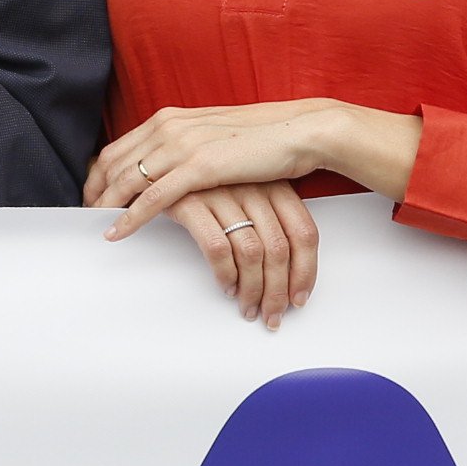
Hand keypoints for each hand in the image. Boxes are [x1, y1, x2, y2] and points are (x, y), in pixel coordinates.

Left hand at [88, 100, 420, 232]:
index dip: (98, 173)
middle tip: (82, 215)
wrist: (298, 130)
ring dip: (106, 206)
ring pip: (127, 180)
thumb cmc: (261, 137)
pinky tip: (115, 232)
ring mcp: (182, 146)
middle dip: (94, 191)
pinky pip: (153, 197)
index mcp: (170, 118)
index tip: (89, 194)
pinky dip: (129, 217)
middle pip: (114, 163)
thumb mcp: (213, 135)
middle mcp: (169, 127)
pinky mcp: (200, 167)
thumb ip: (186, 144)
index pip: (118, 147)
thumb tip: (170, 162)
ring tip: (93, 226)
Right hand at [133, 178, 318, 325]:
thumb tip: (288, 268)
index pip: (305, 232)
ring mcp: (222, 193)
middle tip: (272, 314)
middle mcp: (252, 187)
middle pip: (279, 249)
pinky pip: (217, 247)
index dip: (306, 271)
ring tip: (248, 306)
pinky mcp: (191, 201)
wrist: (160, 151)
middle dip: (278, 292)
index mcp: (274, 183)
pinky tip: (225, 286)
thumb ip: (271, 217)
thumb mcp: (249, 187)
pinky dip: (224, 274)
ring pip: (252, 253)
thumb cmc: (211, 175)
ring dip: (252, 290)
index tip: (299, 297)